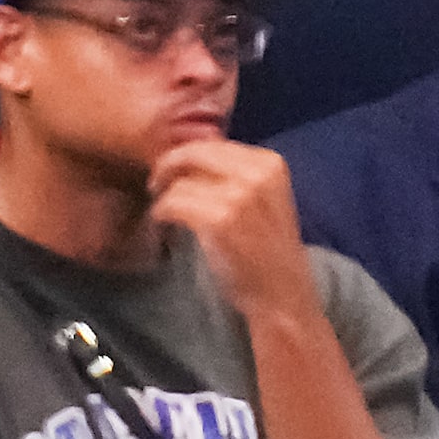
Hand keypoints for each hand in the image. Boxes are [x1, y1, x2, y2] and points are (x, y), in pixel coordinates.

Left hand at [149, 139, 320, 323]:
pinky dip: (161, 213)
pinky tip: (162, 223)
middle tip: (156, 184)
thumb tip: (191, 156)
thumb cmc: (268, 250)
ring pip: (181, 180)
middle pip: (195, 153)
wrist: (282, 294)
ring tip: (163, 210)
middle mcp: (257, 173)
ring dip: (164, 195)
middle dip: (169, 166)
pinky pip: (173, 203)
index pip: (215, 144)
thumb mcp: (265, 199)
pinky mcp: (220, 220)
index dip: (189, 156)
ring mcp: (239, 196)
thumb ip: (237, 174)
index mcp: (270, 162)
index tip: (176, 172)